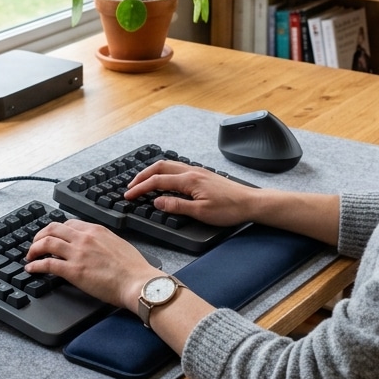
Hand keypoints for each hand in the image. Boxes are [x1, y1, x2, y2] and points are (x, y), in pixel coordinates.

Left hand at [25, 219, 157, 312]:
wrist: (138, 282)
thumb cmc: (134, 268)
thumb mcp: (118, 244)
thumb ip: (102, 241)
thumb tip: (94, 247)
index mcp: (96, 230)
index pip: (68, 223)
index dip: (55, 230)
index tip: (50, 236)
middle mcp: (84, 237)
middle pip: (52, 229)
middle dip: (39, 236)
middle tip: (35, 245)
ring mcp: (78, 253)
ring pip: (46, 243)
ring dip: (33, 249)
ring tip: (30, 256)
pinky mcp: (74, 270)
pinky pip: (47, 264)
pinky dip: (35, 265)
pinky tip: (31, 269)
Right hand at [125, 160, 257, 226]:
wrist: (250, 202)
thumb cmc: (229, 209)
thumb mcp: (201, 212)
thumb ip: (177, 206)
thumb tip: (157, 202)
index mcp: (189, 180)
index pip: (157, 181)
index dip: (140, 188)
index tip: (128, 195)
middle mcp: (192, 171)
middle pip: (159, 167)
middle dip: (142, 175)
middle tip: (130, 186)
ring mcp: (198, 171)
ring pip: (168, 165)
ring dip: (152, 172)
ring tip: (143, 181)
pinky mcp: (203, 174)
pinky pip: (177, 168)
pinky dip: (164, 171)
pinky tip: (164, 179)